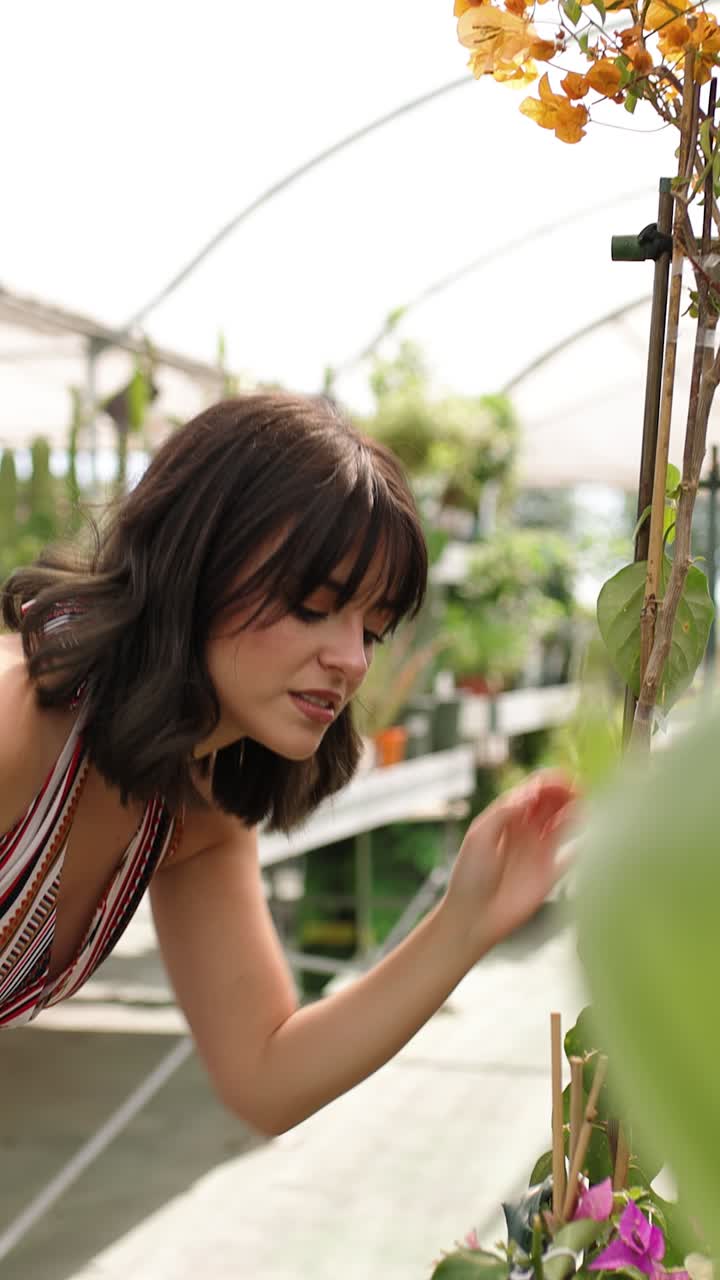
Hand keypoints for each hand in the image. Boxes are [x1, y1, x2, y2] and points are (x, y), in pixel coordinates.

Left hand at [442, 770, 578, 956]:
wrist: (472, 916)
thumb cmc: (469, 875)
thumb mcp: (480, 836)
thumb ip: (504, 813)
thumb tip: (531, 792)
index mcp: (506, 817)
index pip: (532, 790)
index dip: (548, 781)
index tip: (562, 778)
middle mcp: (525, 830)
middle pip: (551, 802)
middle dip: (566, 791)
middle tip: (580, 787)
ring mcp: (539, 851)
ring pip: (564, 823)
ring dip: (577, 811)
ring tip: (588, 804)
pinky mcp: (550, 874)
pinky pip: (572, 856)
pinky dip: (583, 847)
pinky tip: (593, 839)